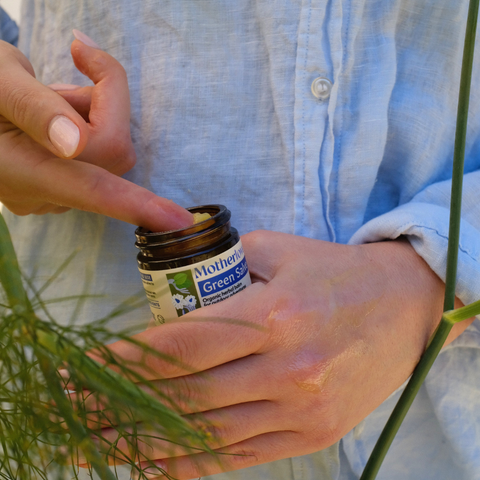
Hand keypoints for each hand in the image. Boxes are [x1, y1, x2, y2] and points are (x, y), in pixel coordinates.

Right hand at [0, 33, 191, 230]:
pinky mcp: (59, 190)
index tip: (176, 221)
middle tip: (72, 69)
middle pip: (111, 153)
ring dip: (93, 113)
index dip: (135, 204)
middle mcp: (41, 192)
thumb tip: (74, 143)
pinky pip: (97, 159)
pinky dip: (87, 126)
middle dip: (103, 104)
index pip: (92, 189)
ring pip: (107, 154)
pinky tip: (54, 116)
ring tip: (49, 95)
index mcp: (21, 169)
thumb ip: (35, 108)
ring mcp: (50, 195)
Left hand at [76, 231, 471, 478]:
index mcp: (276, 314)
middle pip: (187, 391)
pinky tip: (151, 464)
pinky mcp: (313, 433)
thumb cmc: (337, 273)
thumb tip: (179, 298)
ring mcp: (301, 408)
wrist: (406, 305)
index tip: (85, 367)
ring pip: (207, 431)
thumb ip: (225, 271)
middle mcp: (288, 367)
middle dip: (120, 400)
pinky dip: (191, 463)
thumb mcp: (280, 251)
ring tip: (96, 439)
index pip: (183, 344)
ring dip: (145, 438)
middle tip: (73, 404)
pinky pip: (241, 455)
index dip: (127, 359)